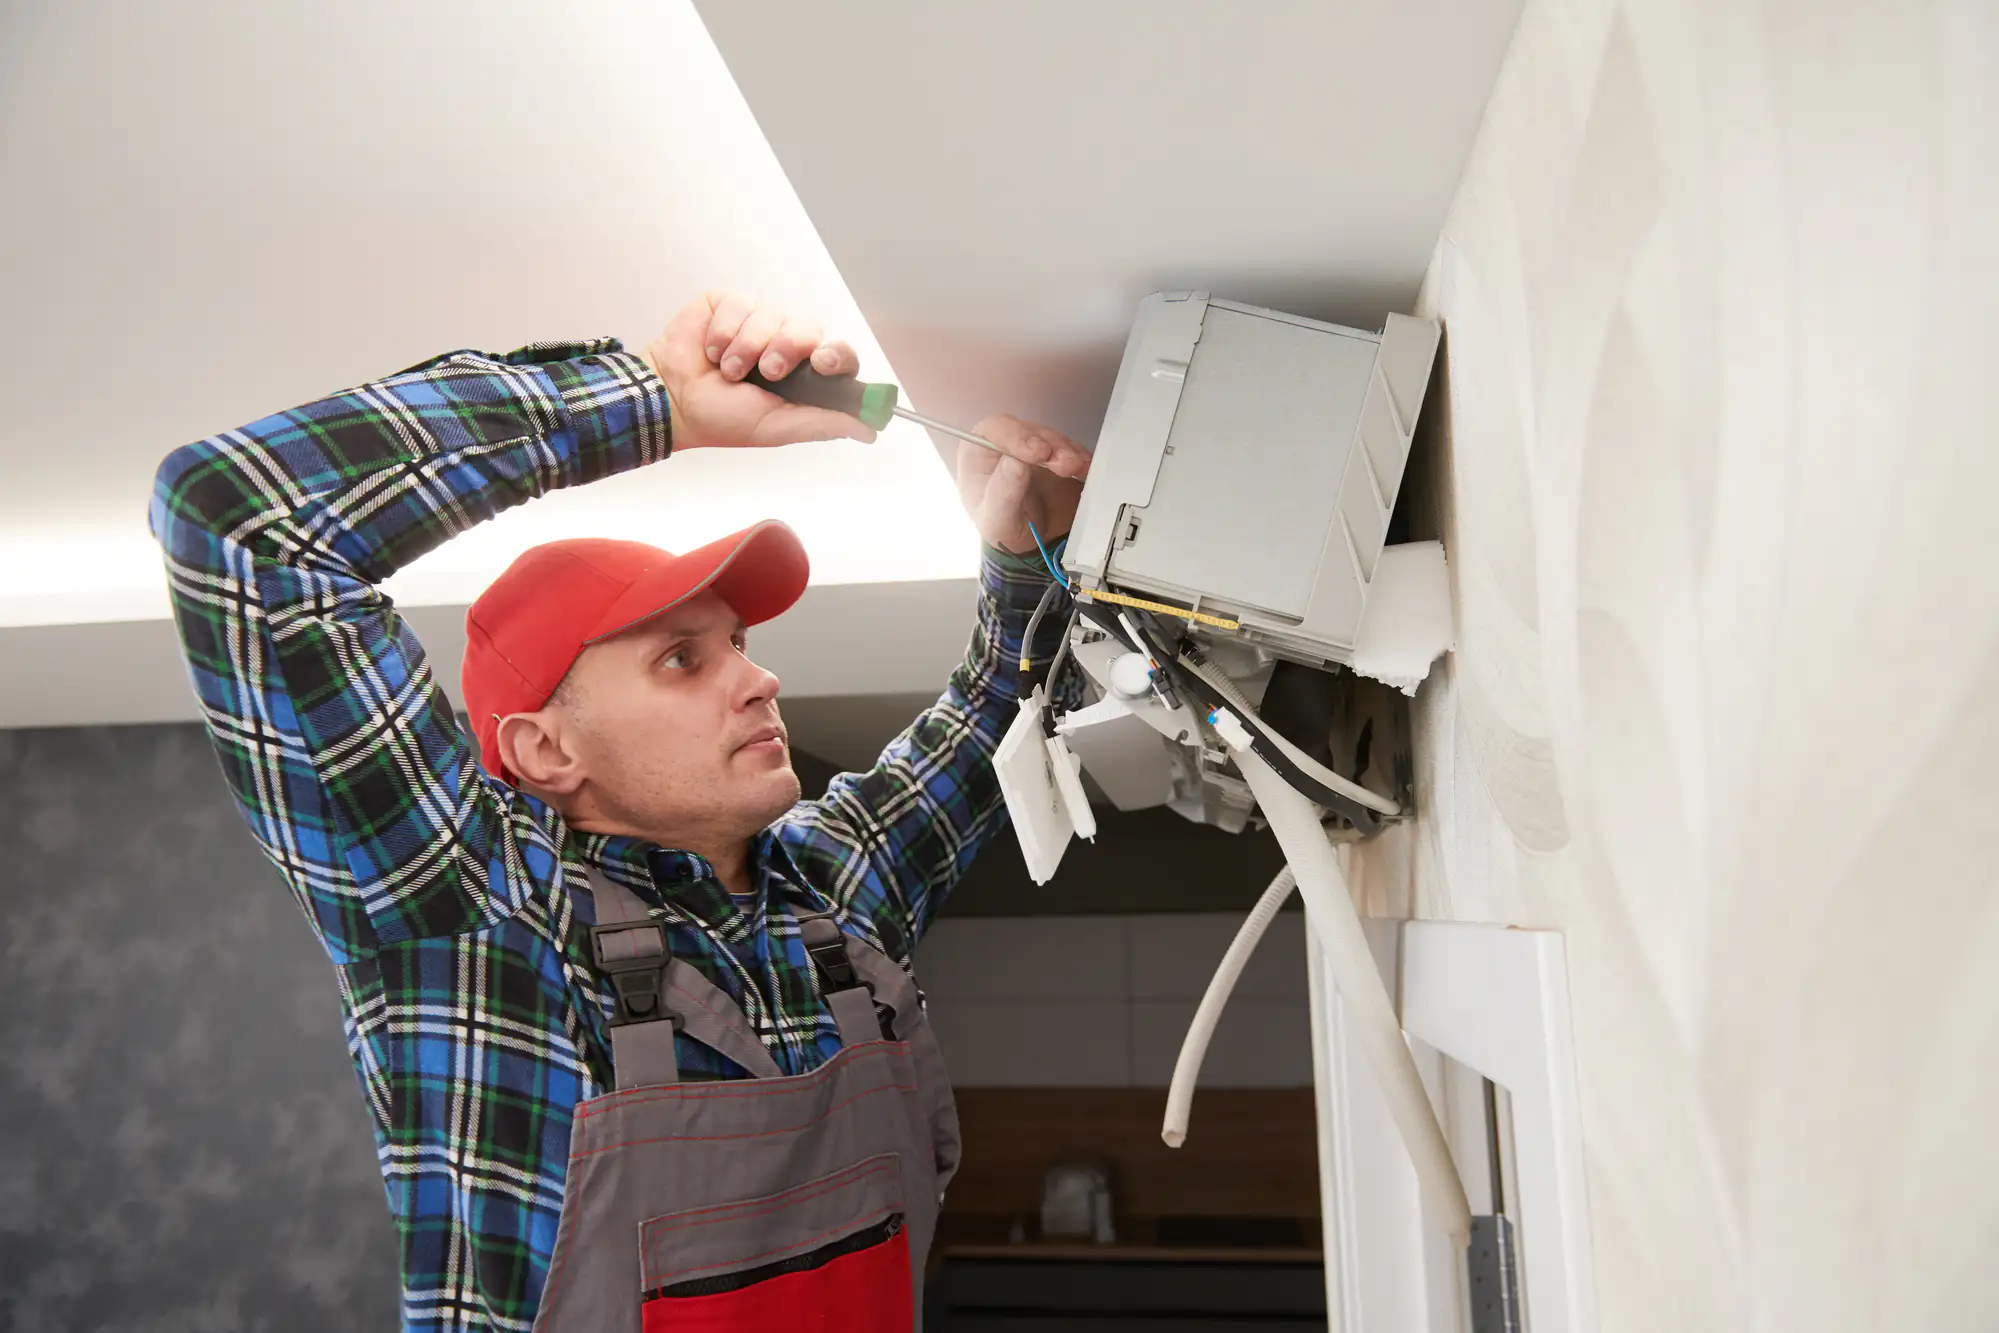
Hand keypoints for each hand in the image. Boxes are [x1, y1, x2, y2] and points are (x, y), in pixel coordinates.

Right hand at [643, 293, 876, 449]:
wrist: (672, 401)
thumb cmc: (722, 418)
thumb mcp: (778, 428)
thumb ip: (824, 423)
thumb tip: (870, 429)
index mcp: (802, 376)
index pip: (838, 356)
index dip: (837, 355)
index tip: (823, 362)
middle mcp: (784, 346)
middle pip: (808, 329)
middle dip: (785, 350)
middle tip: (766, 371)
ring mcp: (758, 323)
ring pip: (773, 317)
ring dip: (747, 348)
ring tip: (727, 370)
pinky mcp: (730, 306)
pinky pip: (742, 305)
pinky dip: (724, 333)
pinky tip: (711, 351)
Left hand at [955, 415, 1090, 555]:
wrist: (1031, 543)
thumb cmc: (1004, 530)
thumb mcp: (998, 520)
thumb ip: (1004, 492)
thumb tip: (1016, 461)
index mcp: (978, 455)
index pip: (993, 430)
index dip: (1016, 436)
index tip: (1038, 453)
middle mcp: (1003, 445)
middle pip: (1027, 430)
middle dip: (1049, 445)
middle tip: (1065, 465)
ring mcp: (1032, 448)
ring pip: (1050, 437)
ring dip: (1066, 450)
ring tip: (1077, 468)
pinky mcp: (1055, 455)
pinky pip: (1069, 447)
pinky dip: (1079, 455)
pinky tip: (1085, 468)